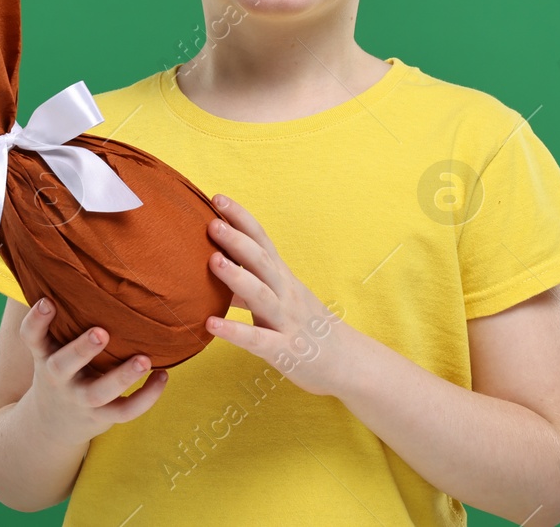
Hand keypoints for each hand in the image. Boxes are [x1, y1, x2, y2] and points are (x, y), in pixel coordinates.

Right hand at [16, 297, 168, 446]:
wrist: (51, 424)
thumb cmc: (60, 366)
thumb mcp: (49, 345)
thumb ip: (61, 313)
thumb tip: (73, 255)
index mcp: (45, 354)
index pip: (31, 337)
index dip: (36, 320)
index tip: (48, 301)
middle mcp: (58, 377)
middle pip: (63, 365)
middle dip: (81, 350)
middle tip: (101, 332)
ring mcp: (80, 399)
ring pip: (98, 393)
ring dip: (122, 377)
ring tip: (145, 360)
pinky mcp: (101, 417)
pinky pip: (124, 412)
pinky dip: (146, 397)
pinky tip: (164, 377)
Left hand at [203, 194, 352, 397]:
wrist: (348, 362)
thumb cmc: (307, 327)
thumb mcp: (280, 298)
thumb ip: (249, 283)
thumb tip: (214, 266)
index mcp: (283, 278)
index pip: (262, 240)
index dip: (241, 218)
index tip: (218, 198)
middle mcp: (286, 293)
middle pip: (261, 261)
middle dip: (236, 239)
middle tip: (211, 221)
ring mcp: (286, 321)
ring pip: (261, 295)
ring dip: (237, 277)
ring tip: (212, 261)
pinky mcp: (285, 350)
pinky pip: (257, 340)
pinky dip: (234, 331)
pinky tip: (211, 325)